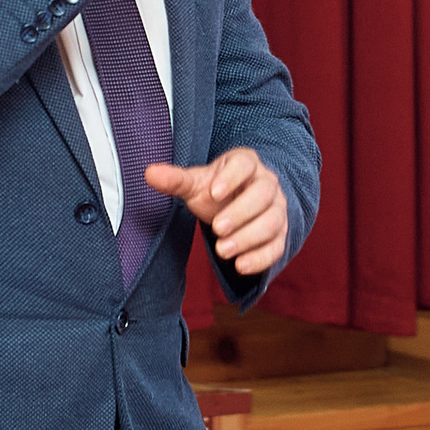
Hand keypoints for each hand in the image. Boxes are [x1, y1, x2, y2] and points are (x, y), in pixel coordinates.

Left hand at [146, 148, 286, 277]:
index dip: (231, 178)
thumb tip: (149, 173)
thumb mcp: (196, 184)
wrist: (237, 204)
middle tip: (218, 228)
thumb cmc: (216, 191)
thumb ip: (176, 180)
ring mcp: (277, 209)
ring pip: (271, 222)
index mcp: (246, 163)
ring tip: (223, 251)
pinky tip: (240, 266)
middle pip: (263, 195)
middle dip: (241, 213)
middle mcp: (267, 184)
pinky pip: (277, 246)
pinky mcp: (280, 234)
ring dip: (248, 238)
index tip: (213, 193)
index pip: (244, 165)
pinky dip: (260, 258)